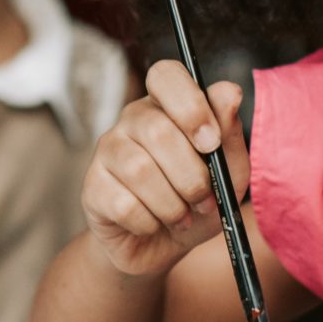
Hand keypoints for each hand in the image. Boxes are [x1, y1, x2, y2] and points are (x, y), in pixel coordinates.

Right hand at [82, 59, 247, 277]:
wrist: (165, 247)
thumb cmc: (198, 201)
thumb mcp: (229, 171)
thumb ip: (229, 132)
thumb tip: (230, 91)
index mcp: (167, 106)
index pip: (166, 75)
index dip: (190, 104)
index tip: (211, 143)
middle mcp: (132, 120)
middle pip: (157, 131)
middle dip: (191, 176)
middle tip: (204, 200)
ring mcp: (108, 151)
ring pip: (140, 170)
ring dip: (173, 205)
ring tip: (182, 217)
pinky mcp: (92, 186)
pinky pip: (124, 204)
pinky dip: (150, 222)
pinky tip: (153, 224)